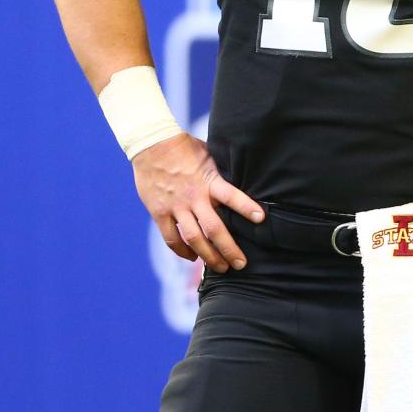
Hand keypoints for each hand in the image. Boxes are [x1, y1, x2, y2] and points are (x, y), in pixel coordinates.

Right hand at [132, 133, 264, 272]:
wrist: (151, 144)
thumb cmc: (184, 147)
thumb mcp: (209, 154)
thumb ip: (222, 172)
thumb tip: (244, 177)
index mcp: (209, 180)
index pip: (231, 196)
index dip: (246, 207)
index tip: (261, 219)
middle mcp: (194, 196)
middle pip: (214, 228)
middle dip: (229, 249)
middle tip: (241, 264)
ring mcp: (176, 206)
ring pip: (194, 238)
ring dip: (208, 256)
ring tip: (220, 267)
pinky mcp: (159, 212)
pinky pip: (171, 238)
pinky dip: (182, 251)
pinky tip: (192, 257)